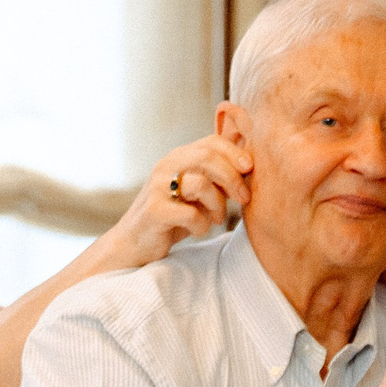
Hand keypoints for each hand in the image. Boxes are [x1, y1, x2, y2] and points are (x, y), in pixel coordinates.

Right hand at [101, 136, 253, 265]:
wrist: (135, 243)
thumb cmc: (173, 217)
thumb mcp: (196, 193)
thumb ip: (216, 176)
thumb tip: (249, 163)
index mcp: (177, 157)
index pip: (211, 142)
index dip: (235, 153)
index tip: (250, 169)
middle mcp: (165, 166)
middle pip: (208, 157)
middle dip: (232, 177)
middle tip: (244, 198)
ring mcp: (157, 187)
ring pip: (201, 184)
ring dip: (218, 205)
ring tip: (216, 218)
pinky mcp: (154, 211)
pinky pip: (191, 214)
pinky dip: (202, 225)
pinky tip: (198, 230)